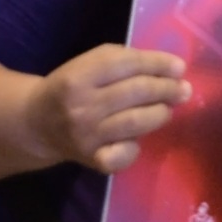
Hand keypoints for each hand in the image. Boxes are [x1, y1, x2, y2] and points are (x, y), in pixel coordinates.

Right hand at [23, 45, 189, 173]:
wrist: (36, 124)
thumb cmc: (70, 87)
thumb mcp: (87, 64)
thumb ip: (122, 61)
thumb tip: (169, 68)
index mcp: (78, 76)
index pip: (126, 64)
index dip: (158, 63)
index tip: (179, 67)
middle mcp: (81, 106)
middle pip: (136, 92)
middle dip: (167, 89)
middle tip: (184, 89)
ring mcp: (87, 136)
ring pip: (136, 122)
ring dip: (160, 113)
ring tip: (168, 108)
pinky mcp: (92, 160)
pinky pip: (126, 154)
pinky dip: (138, 145)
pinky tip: (139, 137)